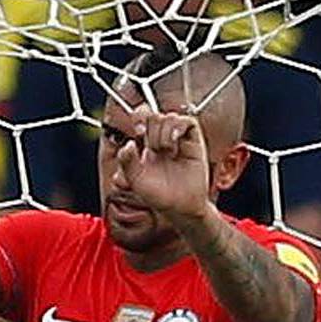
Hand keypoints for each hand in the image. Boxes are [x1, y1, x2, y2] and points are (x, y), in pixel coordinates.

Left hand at [118, 107, 216, 235]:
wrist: (179, 207)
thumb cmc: (158, 195)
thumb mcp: (135, 179)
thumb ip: (126, 161)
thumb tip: (128, 143)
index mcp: (146, 143)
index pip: (142, 117)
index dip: (138, 117)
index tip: (138, 133)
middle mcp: (162, 138)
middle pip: (154, 114)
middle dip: (150, 127)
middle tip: (152, 146)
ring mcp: (179, 139)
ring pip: (169, 116)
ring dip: (164, 133)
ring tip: (166, 152)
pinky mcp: (194, 142)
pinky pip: (188, 122)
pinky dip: (178, 128)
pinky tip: (174, 143)